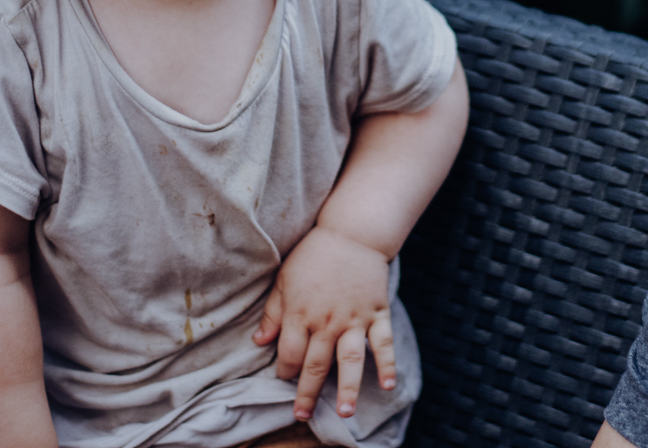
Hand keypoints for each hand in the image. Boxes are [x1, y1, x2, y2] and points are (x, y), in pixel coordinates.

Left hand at [253, 225, 395, 420]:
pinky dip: (387, 364)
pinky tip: (387, 385)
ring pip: (350, 360)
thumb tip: (259, 341)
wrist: (352, 232)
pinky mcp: (377, 313)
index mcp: (300, 312)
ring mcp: (354, 319)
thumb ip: (272, 312)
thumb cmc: (313, 254)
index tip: (284, 379)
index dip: (284, 370)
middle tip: (303, 415)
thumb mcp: (284, 279)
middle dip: (307, 392)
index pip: (289, 353)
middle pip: (316, 364)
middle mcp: (327, 321)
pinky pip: (383, 343)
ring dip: (347, 388)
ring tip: (345, 412)